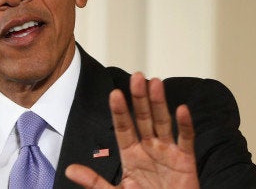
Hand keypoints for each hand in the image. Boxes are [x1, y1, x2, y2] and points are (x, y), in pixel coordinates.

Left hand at [65, 72, 199, 188]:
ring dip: (159, 103)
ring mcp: (168, 152)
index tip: (114, 93)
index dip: (120, 111)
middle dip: (140, 98)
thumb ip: (94, 182)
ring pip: (163, 123)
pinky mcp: (185, 160)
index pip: (123, 128)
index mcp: (132, 155)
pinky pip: (186, 140)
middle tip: (136, 77)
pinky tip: (181, 110)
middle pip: (144, 119)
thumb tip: (70, 170)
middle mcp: (150, 148)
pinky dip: (185, 125)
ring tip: (155, 83)